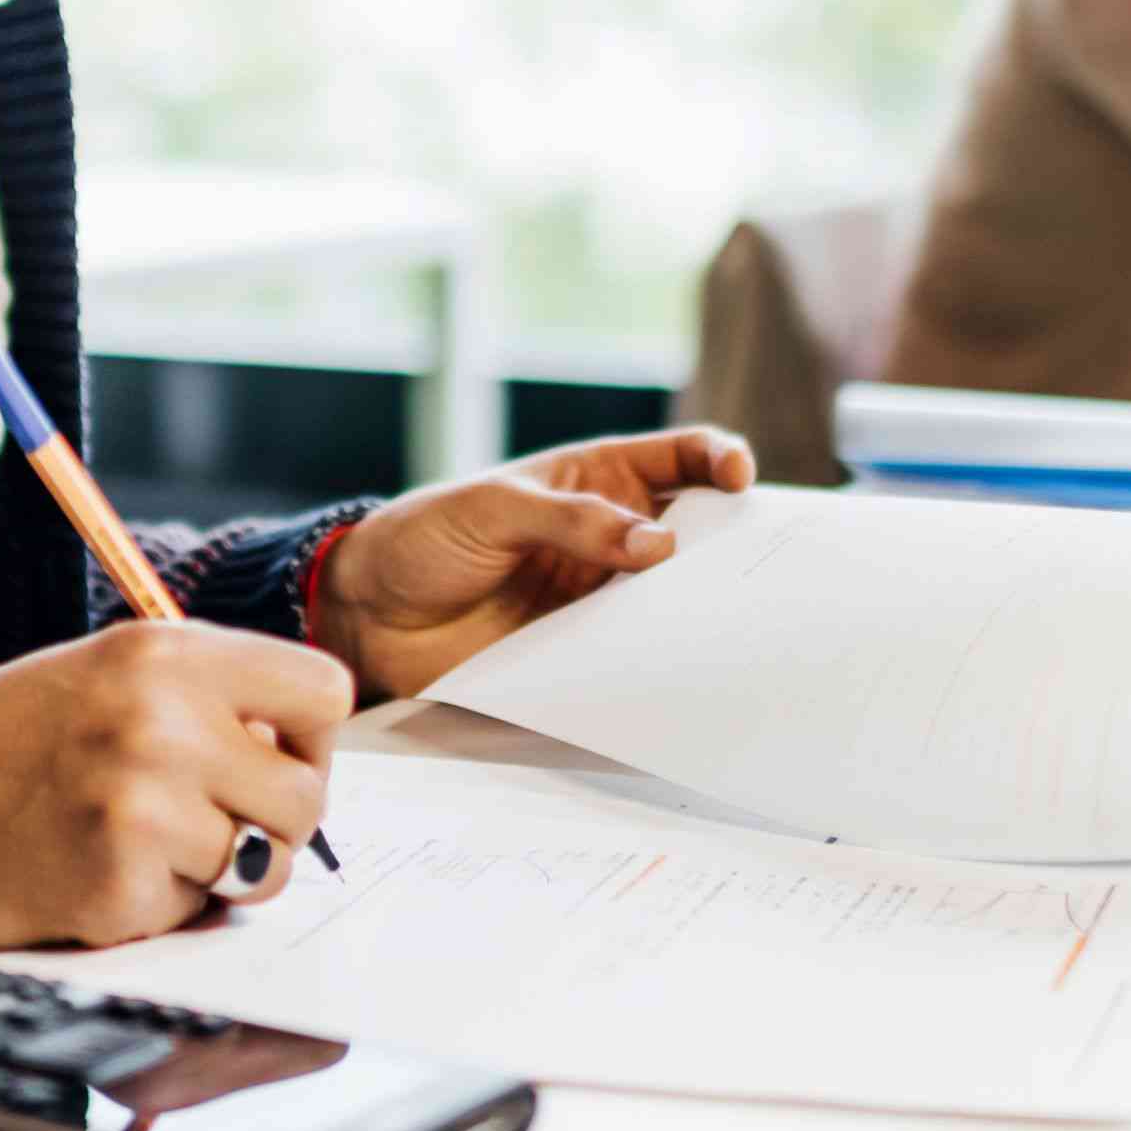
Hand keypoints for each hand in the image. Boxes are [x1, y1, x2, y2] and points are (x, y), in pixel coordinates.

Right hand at [0, 622, 350, 948]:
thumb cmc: (6, 737)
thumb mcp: (112, 674)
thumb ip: (210, 700)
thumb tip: (306, 757)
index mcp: (170, 653)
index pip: (324, 693)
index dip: (307, 740)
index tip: (264, 758)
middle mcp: (165, 720)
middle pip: (307, 798)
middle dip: (269, 824)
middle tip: (202, 821)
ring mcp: (142, 805)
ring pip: (261, 866)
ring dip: (213, 873)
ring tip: (140, 844)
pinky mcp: (117, 884)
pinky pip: (193, 914)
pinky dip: (153, 907)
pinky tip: (93, 872)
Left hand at [309, 425, 757, 701]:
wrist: (368, 614)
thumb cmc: (424, 537)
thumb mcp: (493, 509)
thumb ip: (571, 521)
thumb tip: (657, 544)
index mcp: (595, 479)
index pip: (677, 460)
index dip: (717, 460)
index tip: (738, 478)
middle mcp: (610, 536)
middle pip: (696, 532)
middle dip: (734, 542)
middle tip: (762, 564)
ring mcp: (599, 595)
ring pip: (673, 599)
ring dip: (701, 609)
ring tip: (734, 625)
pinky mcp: (582, 651)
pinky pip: (636, 654)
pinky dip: (662, 660)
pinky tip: (683, 670)